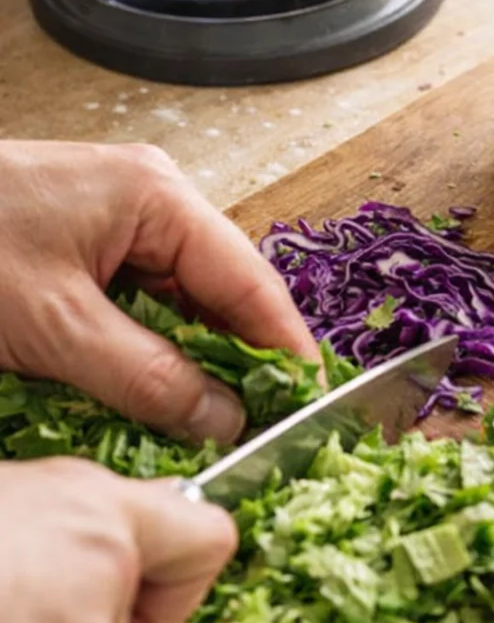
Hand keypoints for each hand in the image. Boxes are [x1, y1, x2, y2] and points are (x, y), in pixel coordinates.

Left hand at [0, 139, 319, 444]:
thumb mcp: (55, 327)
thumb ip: (148, 376)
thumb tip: (222, 419)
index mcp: (157, 194)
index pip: (248, 279)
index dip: (284, 346)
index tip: (309, 406)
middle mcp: (151, 195)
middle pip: (222, 286)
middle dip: (240, 357)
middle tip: (258, 428)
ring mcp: (118, 212)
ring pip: (182, 294)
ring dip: (195, 355)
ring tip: (214, 419)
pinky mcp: (86, 236)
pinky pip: (143, 294)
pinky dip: (153, 341)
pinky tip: (156, 387)